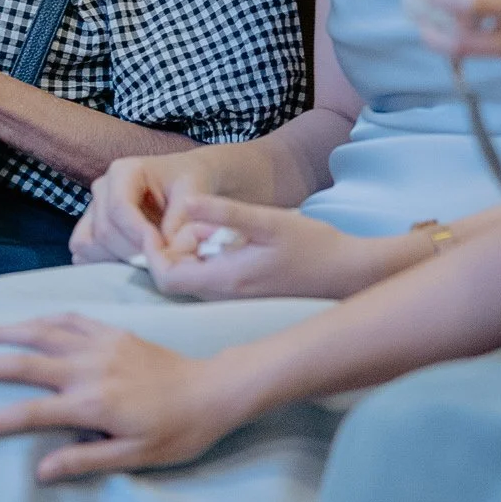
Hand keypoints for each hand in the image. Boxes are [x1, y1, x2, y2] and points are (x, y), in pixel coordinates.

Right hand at [0, 314, 244, 480]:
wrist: (214, 390)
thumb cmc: (177, 431)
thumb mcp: (135, 457)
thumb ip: (85, 459)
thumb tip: (40, 470)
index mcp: (92, 402)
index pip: (29, 412)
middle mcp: (89, 367)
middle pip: (23, 361)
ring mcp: (101, 344)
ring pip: (41, 330)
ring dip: (2, 331)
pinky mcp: (114, 331)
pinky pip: (70, 318)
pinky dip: (42, 318)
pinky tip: (27, 322)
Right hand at [70, 151, 215, 264]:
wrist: (183, 182)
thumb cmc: (188, 181)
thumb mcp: (193, 190)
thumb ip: (181, 218)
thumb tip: (167, 250)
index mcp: (123, 171)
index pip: (119, 207)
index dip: (137, 233)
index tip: (161, 249)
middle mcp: (102, 188)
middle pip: (104, 230)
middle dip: (131, 252)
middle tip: (159, 265)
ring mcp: (92, 209)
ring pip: (89, 244)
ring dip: (116, 261)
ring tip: (147, 264)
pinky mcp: (90, 229)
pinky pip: (84, 252)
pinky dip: (104, 264)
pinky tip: (130, 267)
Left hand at [142, 194, 383, 300]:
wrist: (349, 273)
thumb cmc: (314, 246)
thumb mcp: (268, 221)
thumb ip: (225, 213)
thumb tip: (185, 202)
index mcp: (225, 281)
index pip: (165, 277)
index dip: (152, 251)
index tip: (160, 223)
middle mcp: (224, 297)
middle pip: (174, 277)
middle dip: (172, 246)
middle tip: (192, 218)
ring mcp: (234, 299)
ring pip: (192, 276)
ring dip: (191, 249)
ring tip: (212, 223)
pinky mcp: (243, 294)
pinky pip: (210, 277)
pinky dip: (206, 256)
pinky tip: (225, 236)